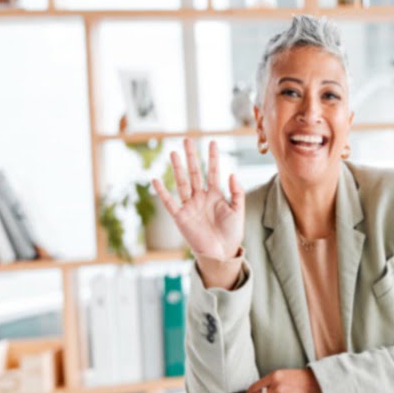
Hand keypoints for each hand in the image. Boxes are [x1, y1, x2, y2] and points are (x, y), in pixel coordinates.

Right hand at [152, 138, 245, 261]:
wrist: (222, 253)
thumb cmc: (231, 233)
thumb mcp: (238, 211)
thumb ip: (237, 192)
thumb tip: (232, 173)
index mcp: (216, 194)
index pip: (213, 171)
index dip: (212, 157)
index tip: (212, 142)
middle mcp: (201, 197)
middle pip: (194, 172)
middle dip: (191, 156)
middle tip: (187, 139)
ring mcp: (190, 205)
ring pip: (182, 182)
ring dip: (177, 168)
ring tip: (173, 152)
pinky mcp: (181, 217)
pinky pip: (169, 202)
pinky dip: (162, 192)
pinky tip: (155, 179)